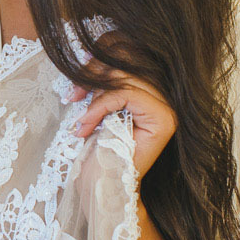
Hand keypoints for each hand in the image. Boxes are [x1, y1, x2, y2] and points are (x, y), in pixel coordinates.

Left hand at [68, 43, 177, 178]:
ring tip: (82, 120)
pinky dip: (100, 106)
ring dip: (94, 95)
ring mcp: (166, 107)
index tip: (76, 81)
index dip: (99, 58)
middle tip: (73, 96)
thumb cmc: (96, 150)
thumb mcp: (96, 104)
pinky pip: (126, 94)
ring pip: (124, 77)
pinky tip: (86, 126)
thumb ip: (101, 79)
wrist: (100, 186)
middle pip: (126, 62)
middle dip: (93, 75)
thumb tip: (89, 53)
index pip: (129, 54)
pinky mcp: (163, 119)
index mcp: (149, 90)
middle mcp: (163, 96)